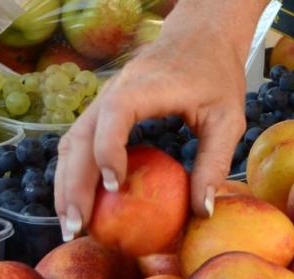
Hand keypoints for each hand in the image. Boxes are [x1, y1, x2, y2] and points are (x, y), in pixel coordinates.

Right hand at [54, 32, 246, 241]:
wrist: (200, 39)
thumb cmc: (217, 77)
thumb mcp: (228, 120)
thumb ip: (215, 162)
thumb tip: (203, 211)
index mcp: (146, 86)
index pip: (115, 115)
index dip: (108, 150)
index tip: (115, 187)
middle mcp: (115, 90)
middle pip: (79, 137)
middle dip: (73, 184)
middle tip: (76, 226)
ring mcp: (103, 100)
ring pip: (71, 142)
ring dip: (65, 183)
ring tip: (70, 224)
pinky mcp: (103, 110)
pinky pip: (79, 142)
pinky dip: (74, 172)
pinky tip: (79, 203)